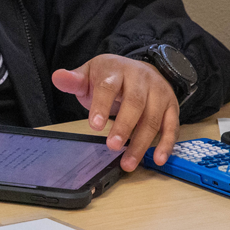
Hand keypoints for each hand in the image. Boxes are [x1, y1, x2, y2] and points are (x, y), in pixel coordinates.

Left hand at [51, 54, 178, 171]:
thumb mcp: (90, 74)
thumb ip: (74, 80)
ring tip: (128, 162)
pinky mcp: (171, 106)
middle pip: (135, 102)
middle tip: (113, 146)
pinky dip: (167, 143)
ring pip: (153, 118)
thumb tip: (57, 77)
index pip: (109, 87)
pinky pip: (172, 125)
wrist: (140, 68)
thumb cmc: (111, 76)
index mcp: (117, 70)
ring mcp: (159, 92)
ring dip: (142, 142)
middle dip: (124, 126)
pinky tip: (159, 159)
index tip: (95, 126)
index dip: (102, 106)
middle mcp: (141, 79)